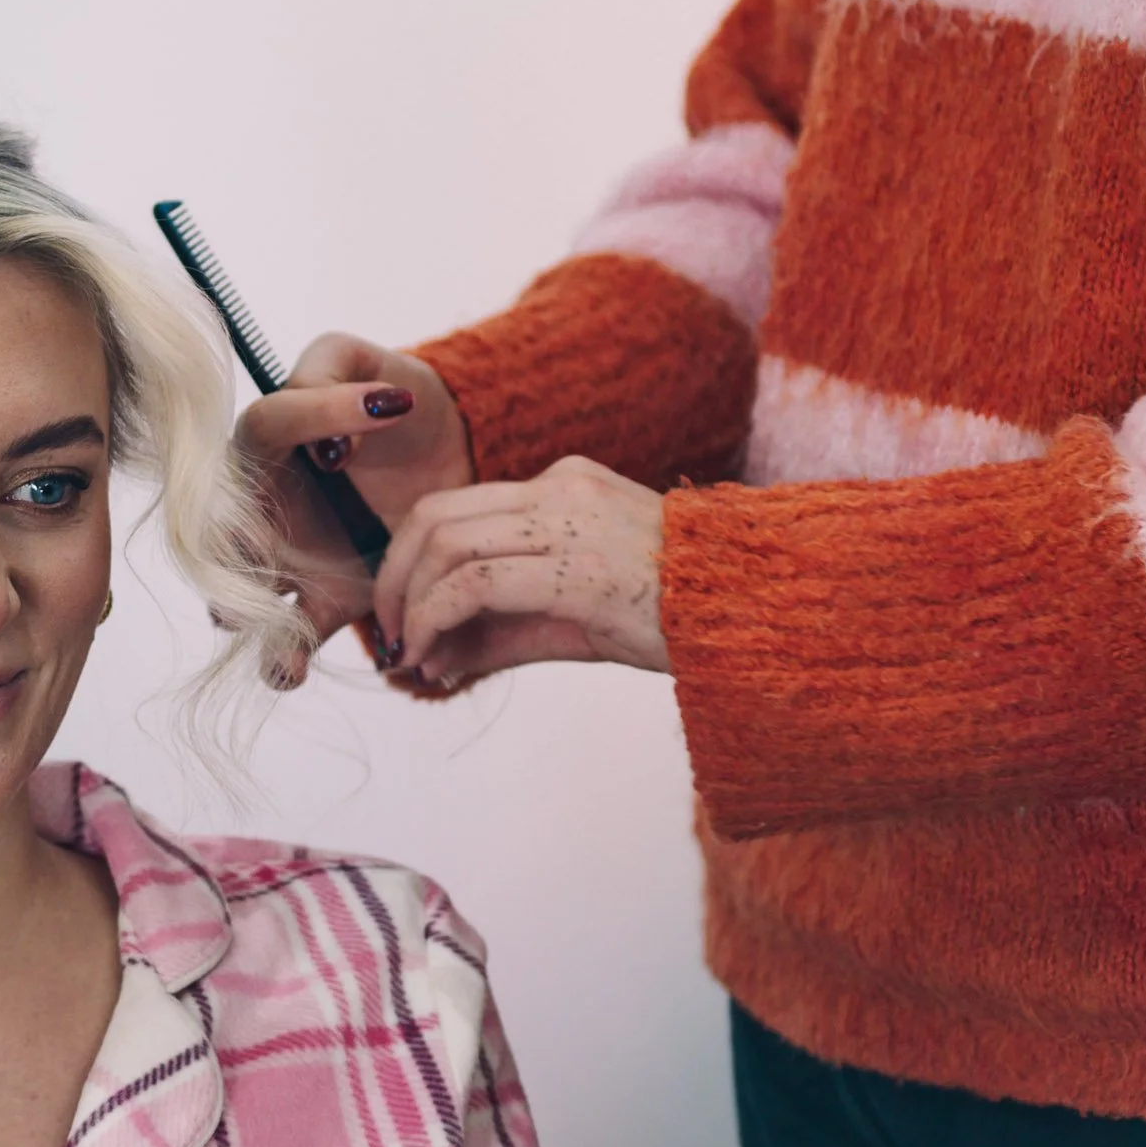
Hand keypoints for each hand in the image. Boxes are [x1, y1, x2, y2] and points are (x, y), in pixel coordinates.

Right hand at [236, 334, 469, 672]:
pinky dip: (280, 661)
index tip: (373, 419)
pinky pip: (284, 642)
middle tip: (265, 548)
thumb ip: (330, 367)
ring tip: (272, 622)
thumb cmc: (390, 398)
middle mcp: (264, 500)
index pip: (268, 426)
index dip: (313, 419)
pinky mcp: (323, 600)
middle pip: (224, 527)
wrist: (446, 458)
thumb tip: (318, 426)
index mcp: (270, 436)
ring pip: (239, 596)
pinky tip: (291, 669)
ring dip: (247, 617)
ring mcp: (288, 556)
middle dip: (236, 545)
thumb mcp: (363, 358)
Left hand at [372, 454, 669, 689]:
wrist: (758, 618)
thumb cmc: (678, 620)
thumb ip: (504, 630)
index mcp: (566, 484)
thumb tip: (435, 661)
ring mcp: (572, 521)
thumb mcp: (578, 616)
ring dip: (408, 605)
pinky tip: (434, 661)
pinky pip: (473, 584)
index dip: (412, 563)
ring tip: (408, 653)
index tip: (403, 619)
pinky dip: (435, 622)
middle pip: (437, 516)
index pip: (460, 507)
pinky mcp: (579, 566)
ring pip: (445, 545)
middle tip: (387, 636)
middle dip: (394, 578)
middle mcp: (562, 489)